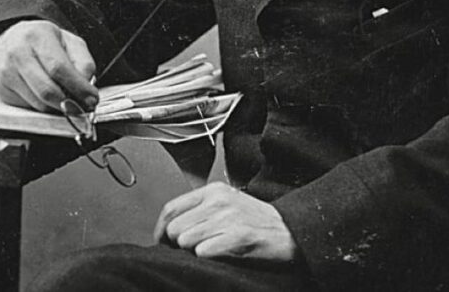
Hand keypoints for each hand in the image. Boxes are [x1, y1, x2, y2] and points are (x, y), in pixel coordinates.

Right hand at [0, 20, 97, 112]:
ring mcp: (5, 73)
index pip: (58, 68)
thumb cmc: (44, 42)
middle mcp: (17, 53)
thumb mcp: (70, 42)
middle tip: (83, 107)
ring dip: (58, 108)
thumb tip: (86, 89)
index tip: (92, 99)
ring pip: (39, 104)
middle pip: (47, 90)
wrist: (12, 40)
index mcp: (37, 36)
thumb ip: (83, 63)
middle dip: (69, 104)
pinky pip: (29, 108)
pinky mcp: (1, 89)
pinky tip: (48, 97)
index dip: (78, 87)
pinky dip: (44, 107)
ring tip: (67, 100)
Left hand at [154, 182, 296, 261]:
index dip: (160, 230)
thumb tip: (168, 230)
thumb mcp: (225, 205)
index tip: (161, 243)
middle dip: (178, 244)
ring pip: (185, 241)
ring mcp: (228, 217)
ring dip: (194, 251)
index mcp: (213, 191)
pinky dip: (208, 256)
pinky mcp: (238, 236)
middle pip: (174, 228)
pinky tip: (220, 254)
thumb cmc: (255, 221)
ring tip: (211, 249)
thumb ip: (199, 211)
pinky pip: (203, 251)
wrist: (288, 231)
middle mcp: (218, 201)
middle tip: (191, 249)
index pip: (170, 209)